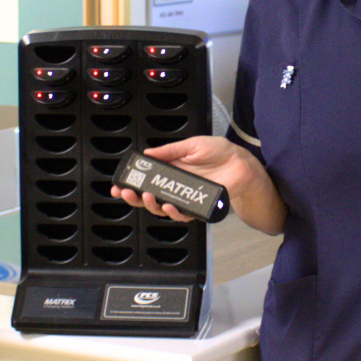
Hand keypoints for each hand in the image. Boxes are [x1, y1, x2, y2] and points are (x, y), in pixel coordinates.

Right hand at [111, 136, 259, 222]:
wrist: (240, 163)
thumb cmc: (220, 153)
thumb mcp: (191, 145)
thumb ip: (169, 150)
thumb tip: (148, 152)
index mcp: (171, 170)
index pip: (147, 180)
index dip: (133, 184)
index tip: (119, 184)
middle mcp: (176, 186)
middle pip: (149, 197)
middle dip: (134, 197)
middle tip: (127, 193)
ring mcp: (185, 198)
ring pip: (162, 208)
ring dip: (151, 205)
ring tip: (147, 197)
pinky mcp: (197, 207)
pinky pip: (182, 215)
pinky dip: (173, 212)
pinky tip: (167, 206)